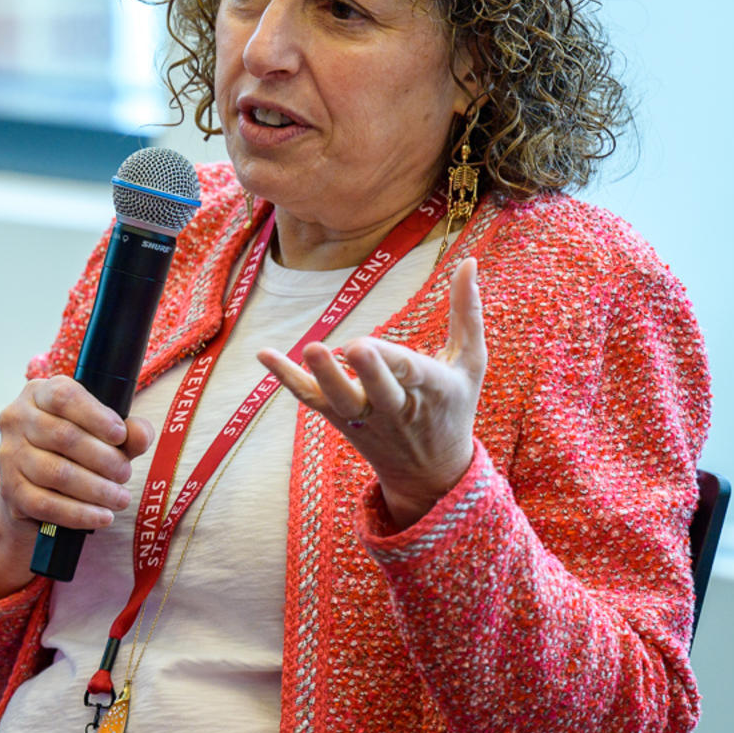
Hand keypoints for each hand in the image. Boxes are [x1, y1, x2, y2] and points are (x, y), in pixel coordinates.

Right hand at [0, 376, 149, 599]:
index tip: (121, 436)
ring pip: (56, 472)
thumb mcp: (105, 437)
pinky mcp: (10, 490)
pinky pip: (46, 504)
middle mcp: (16, 418)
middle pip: (63, 436)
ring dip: (96, 488)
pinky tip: (102, 516)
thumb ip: (128, 433)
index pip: (64, 396)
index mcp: (39, 394)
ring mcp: (9, 454)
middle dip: (103, 458)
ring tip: (120, 498)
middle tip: (125, 474)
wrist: (38, 493)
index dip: (95, 416)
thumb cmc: (77, 454)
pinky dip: (79, 513)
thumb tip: (140, 434)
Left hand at [258, 256, 486, 530]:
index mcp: (432, 390)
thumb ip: (467, 312)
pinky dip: (286, 378)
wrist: (430, 471)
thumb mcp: (470, 363)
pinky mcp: (338, 418)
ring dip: (323, 376)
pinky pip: (310, 399)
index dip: (391, 361)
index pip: (411, 373)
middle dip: (368, 372)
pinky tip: (263, 353)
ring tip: (310, 348)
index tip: (371, 345)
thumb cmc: (454, 405)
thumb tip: (469, 261)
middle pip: (378, 392)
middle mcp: (395, 407)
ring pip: (340, 400)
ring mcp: (363, 416)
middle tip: (351, 347)